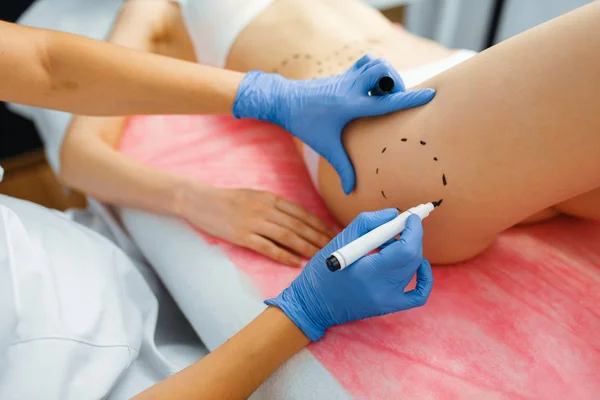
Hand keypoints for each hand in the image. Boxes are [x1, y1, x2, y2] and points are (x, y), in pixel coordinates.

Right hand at [177, 181, 333, 266]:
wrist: (199, 200)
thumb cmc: (227, 199)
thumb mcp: (254, 196)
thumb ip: (274, 206)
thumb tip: (295, 219)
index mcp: (270, 198)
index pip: (302, 213)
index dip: (319, 225)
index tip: (333, 234)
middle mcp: (265, 208)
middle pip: (299, 225)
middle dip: (319, 238)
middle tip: (334, 248)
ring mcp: (254, 222)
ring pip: (288, 236)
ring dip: (307, 247)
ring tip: (320, 257)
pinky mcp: (242, 235)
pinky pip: (268, 247)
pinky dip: (284, 256)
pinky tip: (295, 263)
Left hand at [232, 55, 435, 193]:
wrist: (284, 101)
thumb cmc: (304, 124)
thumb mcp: (325, 148)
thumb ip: (343, 169)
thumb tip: (350, 191)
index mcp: (349, 105)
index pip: (386, 101)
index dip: (410, 98)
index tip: (431, 94)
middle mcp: (350, 87)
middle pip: (382, 70)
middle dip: (395, 82)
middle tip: (392, 98)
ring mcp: (347, 77)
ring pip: (375, 61)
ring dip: (385, 74)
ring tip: (382, 94)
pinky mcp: (344, 74)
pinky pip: (366, 63)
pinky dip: (374, 70)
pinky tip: (370, 89)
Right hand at [265, 209, 433, 340]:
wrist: (314, 304)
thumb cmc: (323, 270)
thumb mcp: (340, 240)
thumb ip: (368, 222)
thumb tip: (395, 214)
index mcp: (367, 271)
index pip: (405, 250)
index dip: (413, 231)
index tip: (412, 217)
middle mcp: (381, 288)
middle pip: (412, 258)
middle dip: (412, 237)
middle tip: (402, 225)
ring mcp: (387, 300)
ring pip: (413, 269)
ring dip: (408, 250)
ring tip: (387, 244)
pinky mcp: (389, 307)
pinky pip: (419, 294)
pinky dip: (424, 277)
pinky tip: (419, 265)